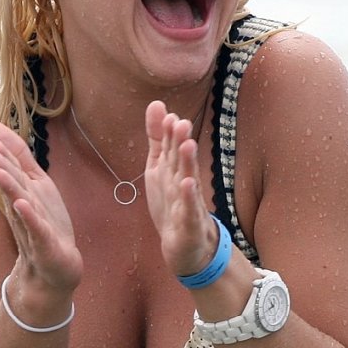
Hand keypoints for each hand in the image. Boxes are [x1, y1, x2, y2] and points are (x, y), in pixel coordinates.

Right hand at [0, 121, 82, 294]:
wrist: (54, 268)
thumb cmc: (43, 225)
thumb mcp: (34, 187)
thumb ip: (19, 160)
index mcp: (23, 192)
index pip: (13, 167)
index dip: (5, 149)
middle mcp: (23, 207)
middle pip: (12, 183)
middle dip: (0, 167)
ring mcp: (32, 226)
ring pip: (19, 203)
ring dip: (9, 187)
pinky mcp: (44, 244)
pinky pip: (36, 228)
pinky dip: (29, 216)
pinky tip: (21, 204)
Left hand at [143, 100, 216, 277]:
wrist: (186, 244)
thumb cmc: (173, 201)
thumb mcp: (160, 166)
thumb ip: (159, 137)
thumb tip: (157, 103)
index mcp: (173, 169)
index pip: (171, 148)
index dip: (168, 133)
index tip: (168, 116)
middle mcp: (183, 182)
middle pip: (181, 160)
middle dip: (180, 142)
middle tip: (180, 123)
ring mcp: (188, 202)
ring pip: (188, 180)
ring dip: (188, 163)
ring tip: (187, 146)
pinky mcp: (190, 222)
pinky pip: (190, 209)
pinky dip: (189, 197)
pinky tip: (188, 185)